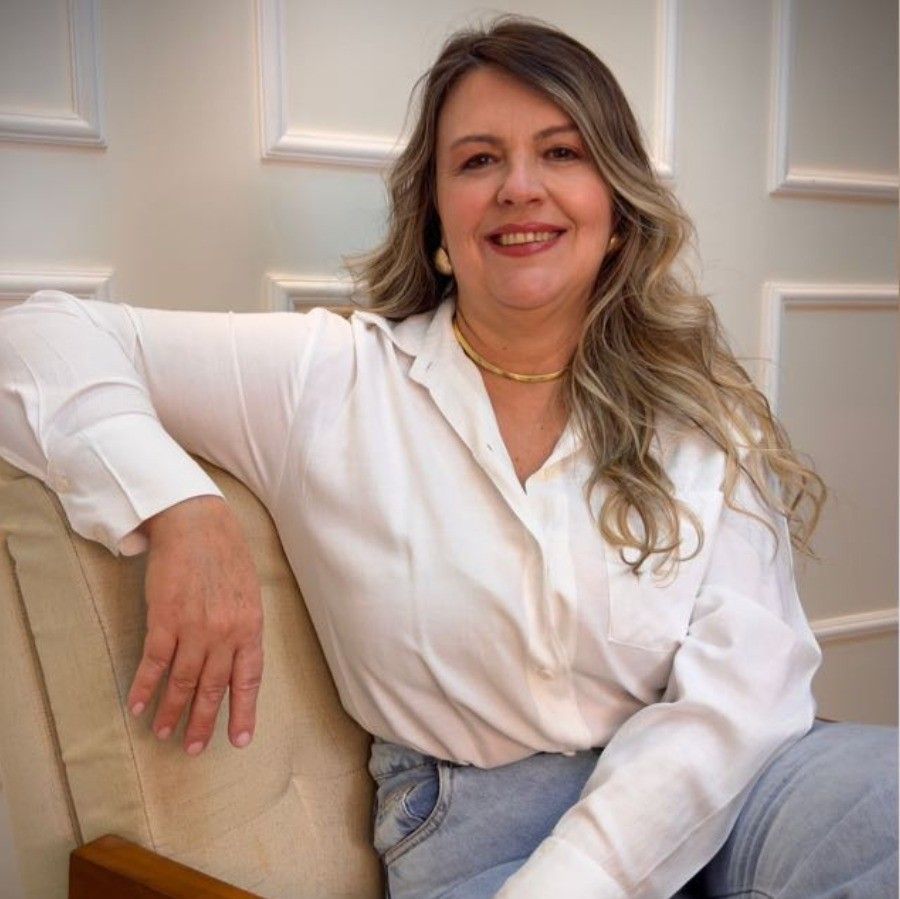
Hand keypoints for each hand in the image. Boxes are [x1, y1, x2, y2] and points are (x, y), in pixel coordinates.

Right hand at [126, 495, 263, 754]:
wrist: (197, 523)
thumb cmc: (226, 555)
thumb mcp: (248, 593)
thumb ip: (244, 628)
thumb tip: (238, 662)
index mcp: (250, 626)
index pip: (249, 679)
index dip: (244, 711)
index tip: (240, 739)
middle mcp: (225, 633)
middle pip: (213, 688)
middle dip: (204, 722)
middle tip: (195, 749)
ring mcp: (195, 628)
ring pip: (183, 682)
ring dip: (171, 711)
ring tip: (163, 733)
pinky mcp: (164, 619)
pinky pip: (154, 663)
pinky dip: (144, 687)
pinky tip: (136, 705)